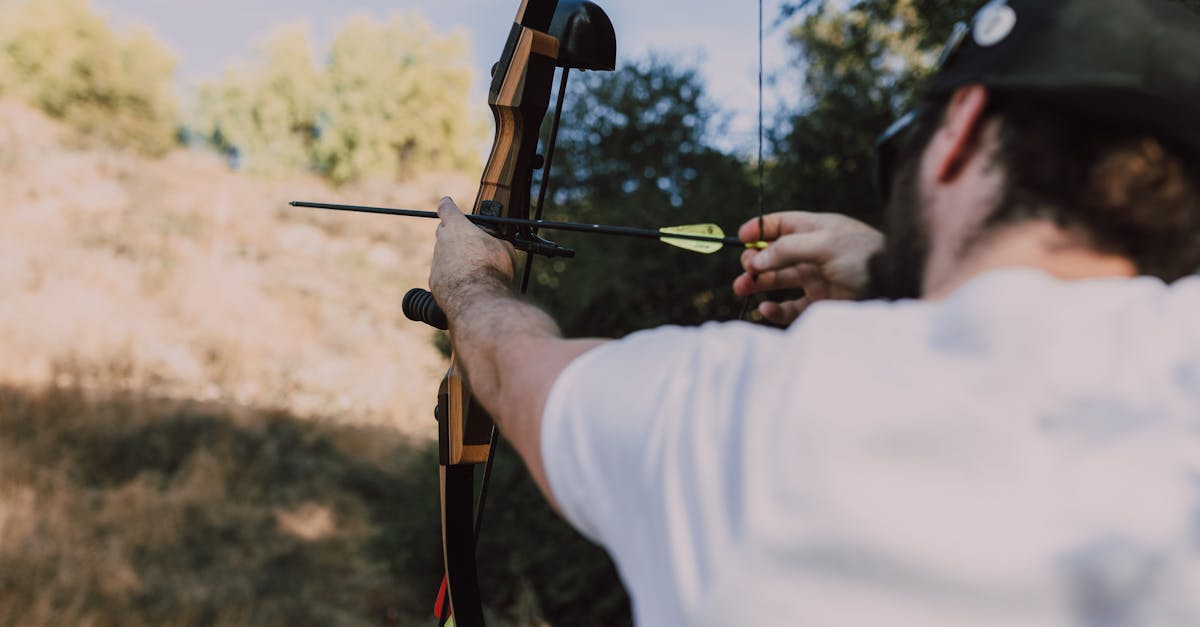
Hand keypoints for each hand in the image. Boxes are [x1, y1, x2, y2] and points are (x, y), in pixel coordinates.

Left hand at [429, 197, 517, 312]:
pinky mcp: (434, 281)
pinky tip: (466, 285)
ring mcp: (436, 262)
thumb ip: (496, 240)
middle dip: (453, 235)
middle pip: (443, 232)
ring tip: (473, 270)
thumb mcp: (504, 248)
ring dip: (455, 259)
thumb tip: (501, 243)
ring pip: (443, 255)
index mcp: (458, 227)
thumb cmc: (492, 269)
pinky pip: (443, 275)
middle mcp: (442, 242)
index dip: (447, 205)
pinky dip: (452, 278)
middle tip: (469, 243)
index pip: (447, 208)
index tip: (446, 203)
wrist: (477, 297)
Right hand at [733, 212, 882, 324]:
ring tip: (742, 288)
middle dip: (755, 260)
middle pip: (774, 254)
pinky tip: (766, 308)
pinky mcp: (819, 302)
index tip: (741, 238)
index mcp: (816, 229)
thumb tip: (757, 257)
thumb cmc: (865, 256)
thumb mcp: (826, 244)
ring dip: (758, 282)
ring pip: (778, 279)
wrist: (896, 285)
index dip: (759, 229)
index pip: (781, 224)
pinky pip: (790, 306)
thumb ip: (789, 249)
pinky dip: (776, 308)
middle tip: (746, 269)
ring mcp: (815, 277)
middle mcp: (813, 252)